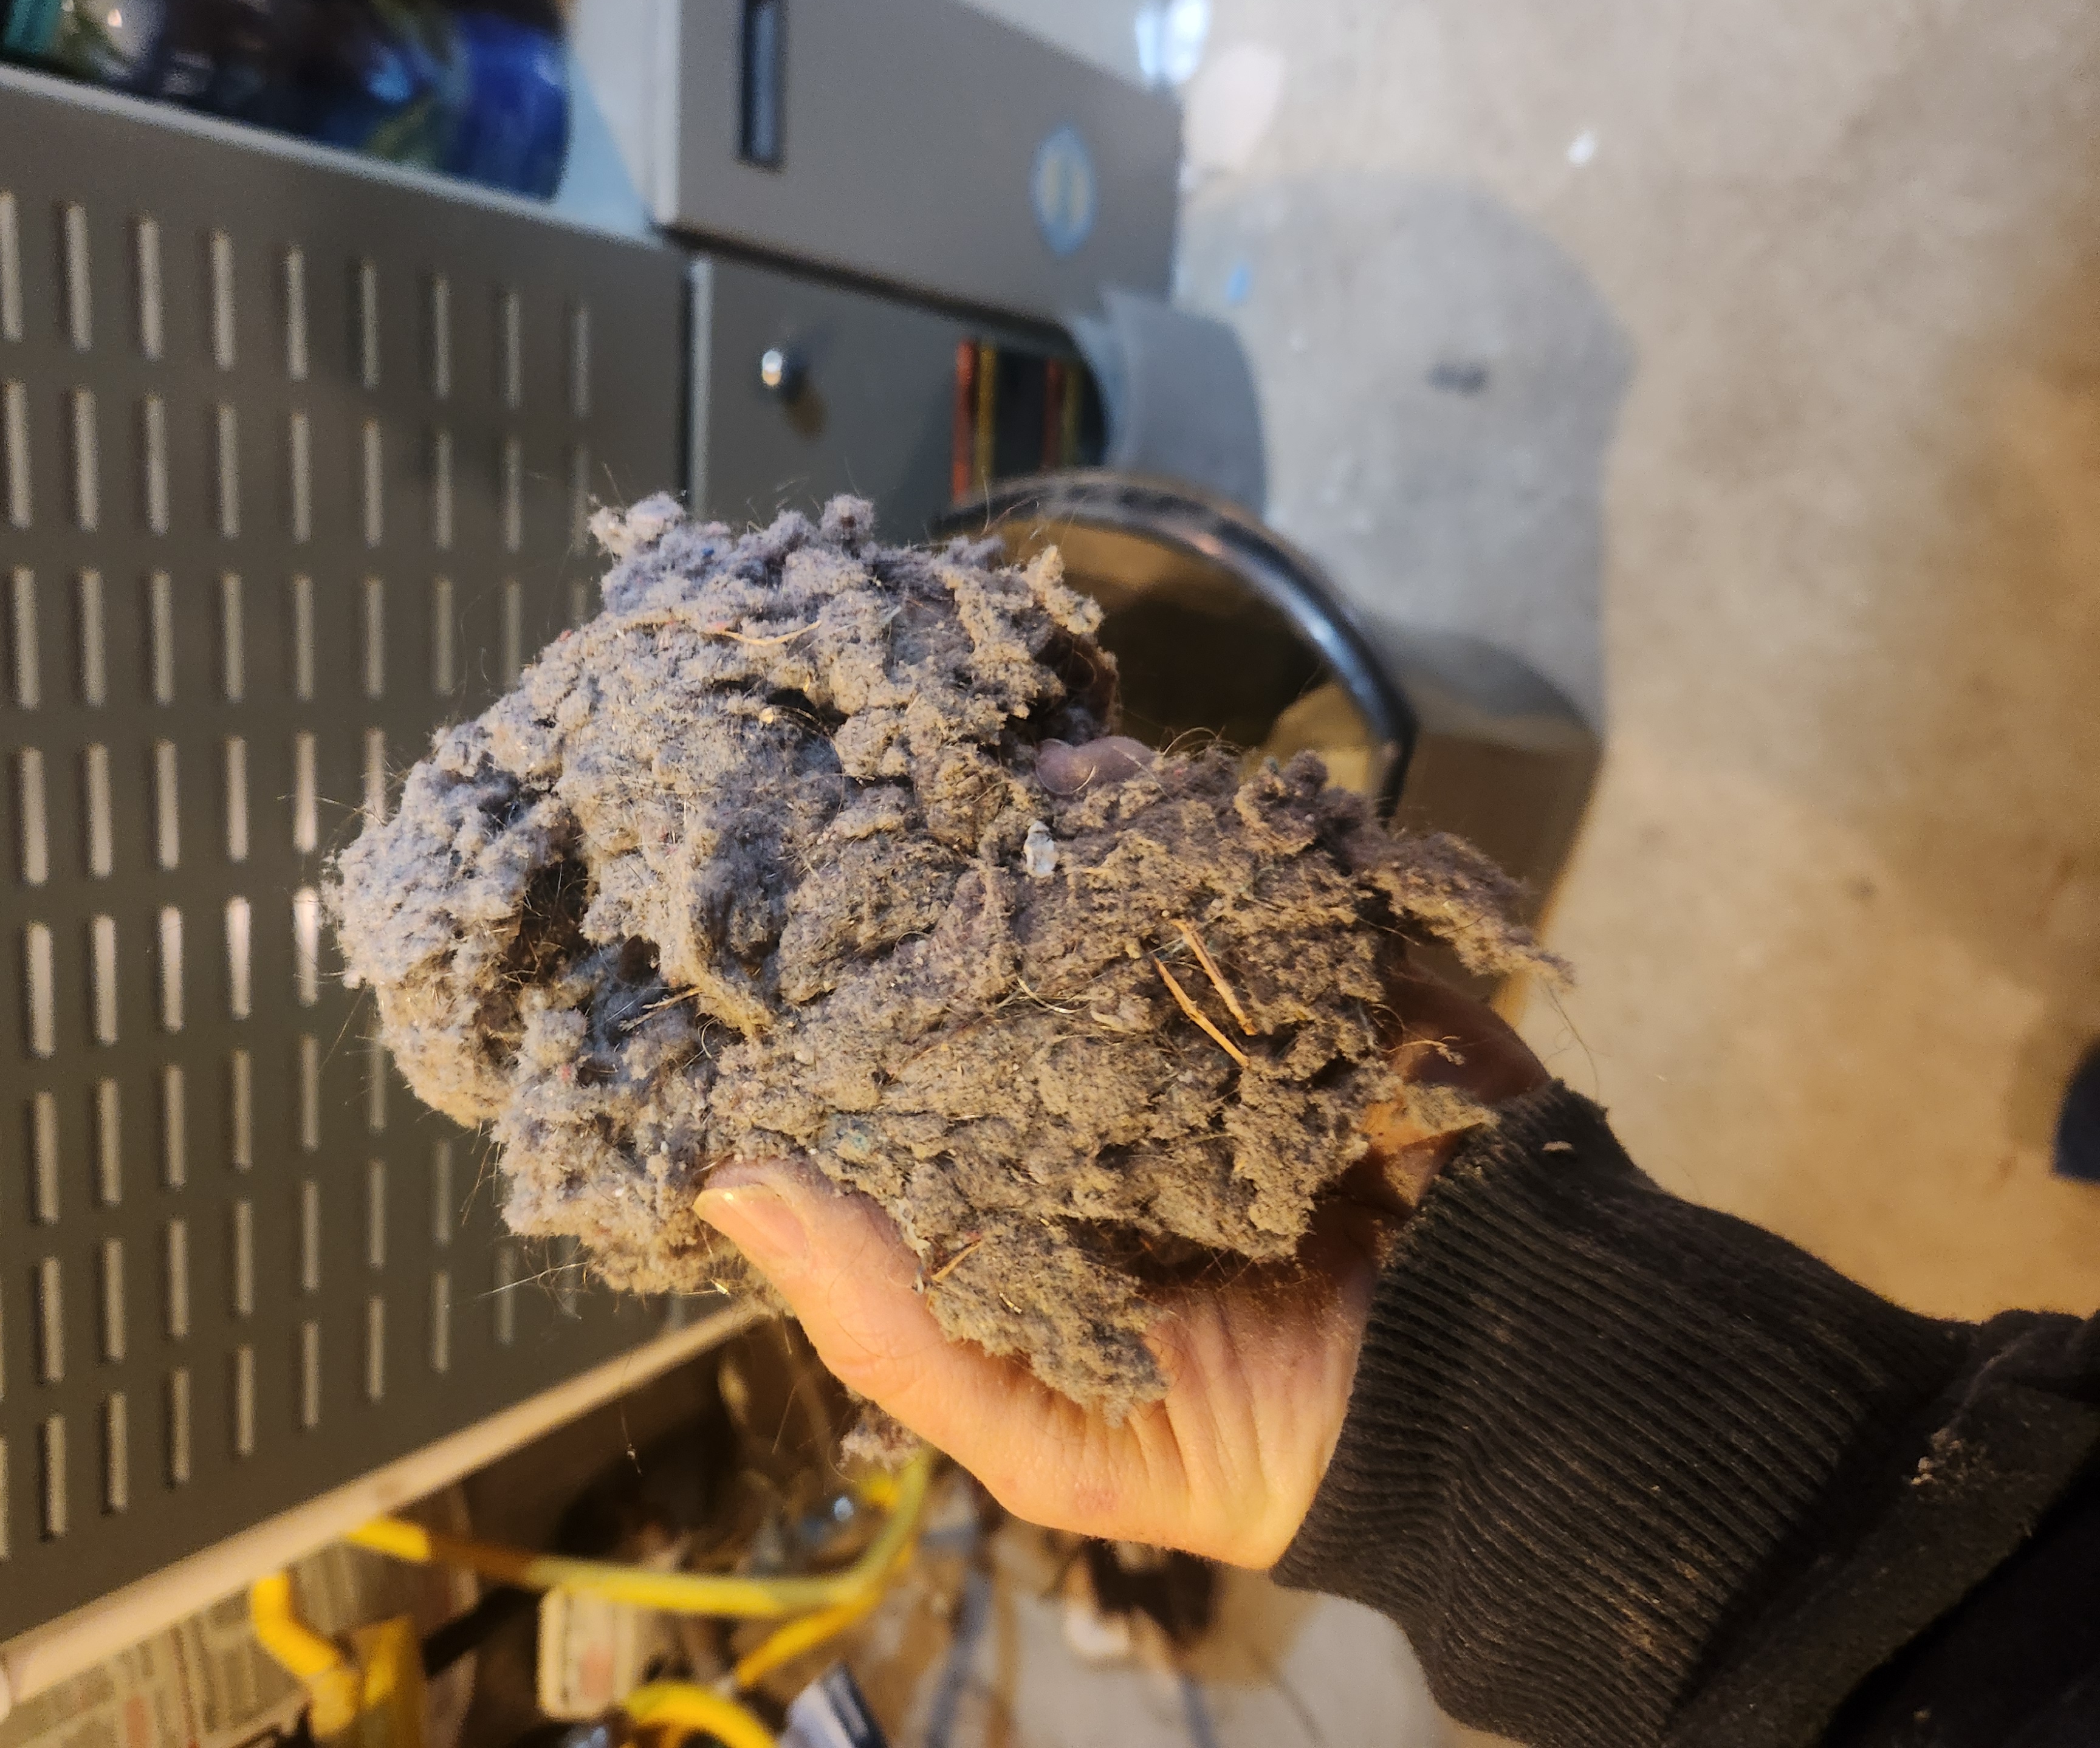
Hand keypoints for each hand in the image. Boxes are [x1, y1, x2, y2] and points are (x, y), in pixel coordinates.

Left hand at [693, 734, 1547, 1568]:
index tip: (777, 948)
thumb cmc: (1260, 1447)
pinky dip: (1188, 824)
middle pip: (1016, 972)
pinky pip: (1249, 878)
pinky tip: (1114, 778)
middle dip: (953, 898)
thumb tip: (727, 1184)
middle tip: (876, 818)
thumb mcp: (1052, 1439)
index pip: (923, 1085)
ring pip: (1122, 905)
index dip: (851, 1019)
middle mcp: (1120, 1095)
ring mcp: (1228, 1024)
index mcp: (1043, 1192)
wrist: (1499, 1409)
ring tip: (996, 778)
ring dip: (1062, 832)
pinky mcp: (1331, 976)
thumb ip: (897, 1332)